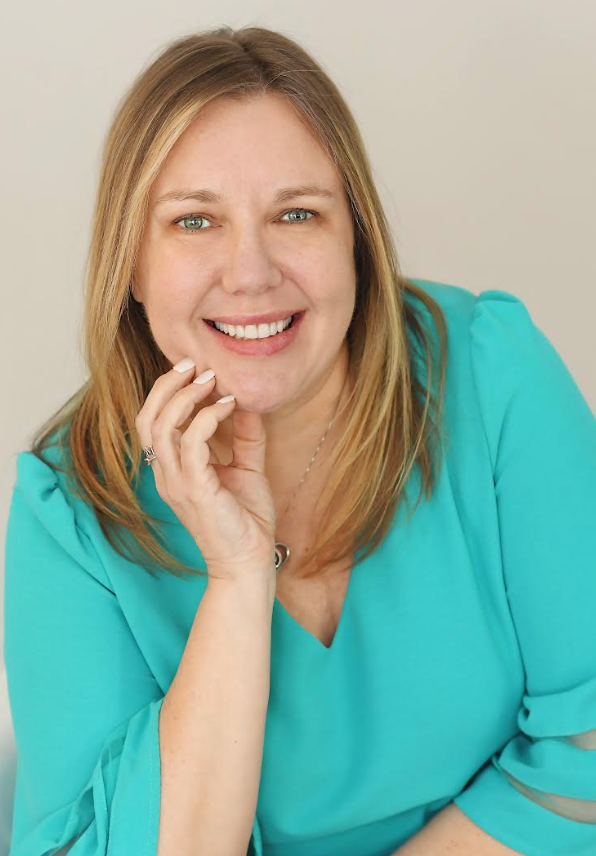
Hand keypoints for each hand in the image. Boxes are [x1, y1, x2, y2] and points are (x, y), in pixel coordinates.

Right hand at [135, 362, 276, 583]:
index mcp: (172, 469)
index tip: (195, 370)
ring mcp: (176, 483)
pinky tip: (229, 406)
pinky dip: (208, 417)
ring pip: (161, 427)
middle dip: (166, 386)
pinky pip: (191, 442)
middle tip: (193, 365)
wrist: (249, 562)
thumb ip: (245, 437)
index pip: (153, 422)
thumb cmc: (245, 521)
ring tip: (211, 380)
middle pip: (147, 419)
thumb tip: (248, 402)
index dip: (167, 392)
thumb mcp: (247, 469)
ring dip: (185, 397)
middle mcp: (167, 474)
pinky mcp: (195, 489)